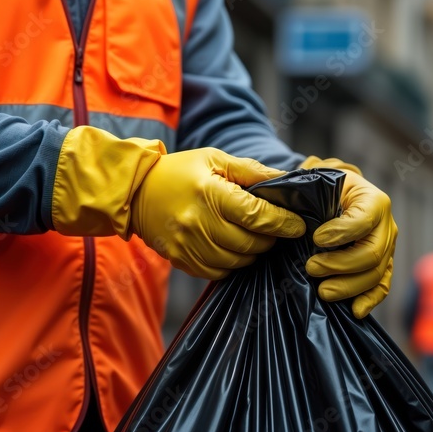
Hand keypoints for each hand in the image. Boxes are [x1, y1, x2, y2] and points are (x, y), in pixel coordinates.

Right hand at [130, 149, 305, 278]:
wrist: (134, 191)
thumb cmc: (180, 171)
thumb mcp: (214, 159)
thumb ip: (251, 171)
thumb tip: (285, 179)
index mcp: (210, 192)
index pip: (256, 216)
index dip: (283, 223)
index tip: (298, 226)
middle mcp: (198, 221)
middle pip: (250, 243)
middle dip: (270, 239)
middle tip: (275, 230)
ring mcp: (188, 244)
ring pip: (237, 261)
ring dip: (253, 253)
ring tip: (254, 238)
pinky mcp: (181, 259)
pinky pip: (218, 272)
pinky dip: (233, 264)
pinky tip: (233, 249)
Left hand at [300, 157, 396, 318]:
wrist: (340, 197)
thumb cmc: (326, 190)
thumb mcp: (320, 181)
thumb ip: (309, 192)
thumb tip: (286, 210)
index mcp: (374, 200)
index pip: (364, 220)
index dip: (342, 232)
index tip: (316, 239)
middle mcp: (387, 225)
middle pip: (371, 253)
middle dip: (340, 265)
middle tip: (311, 268)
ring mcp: (388, 248)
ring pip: (375, 274)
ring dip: (348, 286)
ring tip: (322, 291)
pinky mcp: (384, 266)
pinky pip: (381, 286)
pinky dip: (369, 300)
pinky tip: (354, 311)